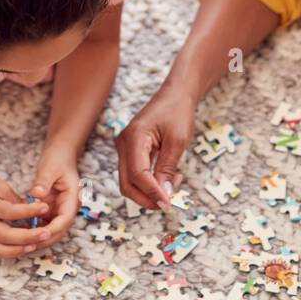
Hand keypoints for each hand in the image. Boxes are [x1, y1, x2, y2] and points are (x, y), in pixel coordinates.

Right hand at [0, 166, 50, 259]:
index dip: (29, 211)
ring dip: (18, 250)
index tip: (45, 207)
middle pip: (5, 235)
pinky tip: (24, 247)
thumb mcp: (0, 185)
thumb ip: (15, 200)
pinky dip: (9, 253)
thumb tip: (34, 213)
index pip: (10, 212)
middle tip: (46, 233)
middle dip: (27, 237)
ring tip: (35, 245)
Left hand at [28, 145, 79, 248]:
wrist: (60, 154)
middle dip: (44, 239)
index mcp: (72, 199)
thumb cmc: (57, 159)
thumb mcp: (50, 167)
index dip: (52, 229)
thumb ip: (43, 181)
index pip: (65, 220)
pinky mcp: (50, 211)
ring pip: (50, 230)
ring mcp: (58, 210)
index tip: (38, 234)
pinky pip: (42, 224)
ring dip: (37, 237)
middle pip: (58, 230)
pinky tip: (19, 231)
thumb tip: (36, 193)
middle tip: (25, 243)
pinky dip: (33, 230)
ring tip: (20, 241)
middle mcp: (67, 208)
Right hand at [115, 82, 193, 211]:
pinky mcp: (130, 151)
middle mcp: (123, 144)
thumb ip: (167, 169)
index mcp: (133, 138)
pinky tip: (166, 180)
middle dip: (147, 198)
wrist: (175, 95)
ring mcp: (124, 148)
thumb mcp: (177, 142)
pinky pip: (135, 174)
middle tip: (169, 204)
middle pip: (127, 184)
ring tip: (173, 186)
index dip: (152, 193)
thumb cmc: (177, 112)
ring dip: (149, 192)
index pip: (137, 175)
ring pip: (129, 182)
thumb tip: (163, 196)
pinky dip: (149, 183)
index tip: (168, 205)